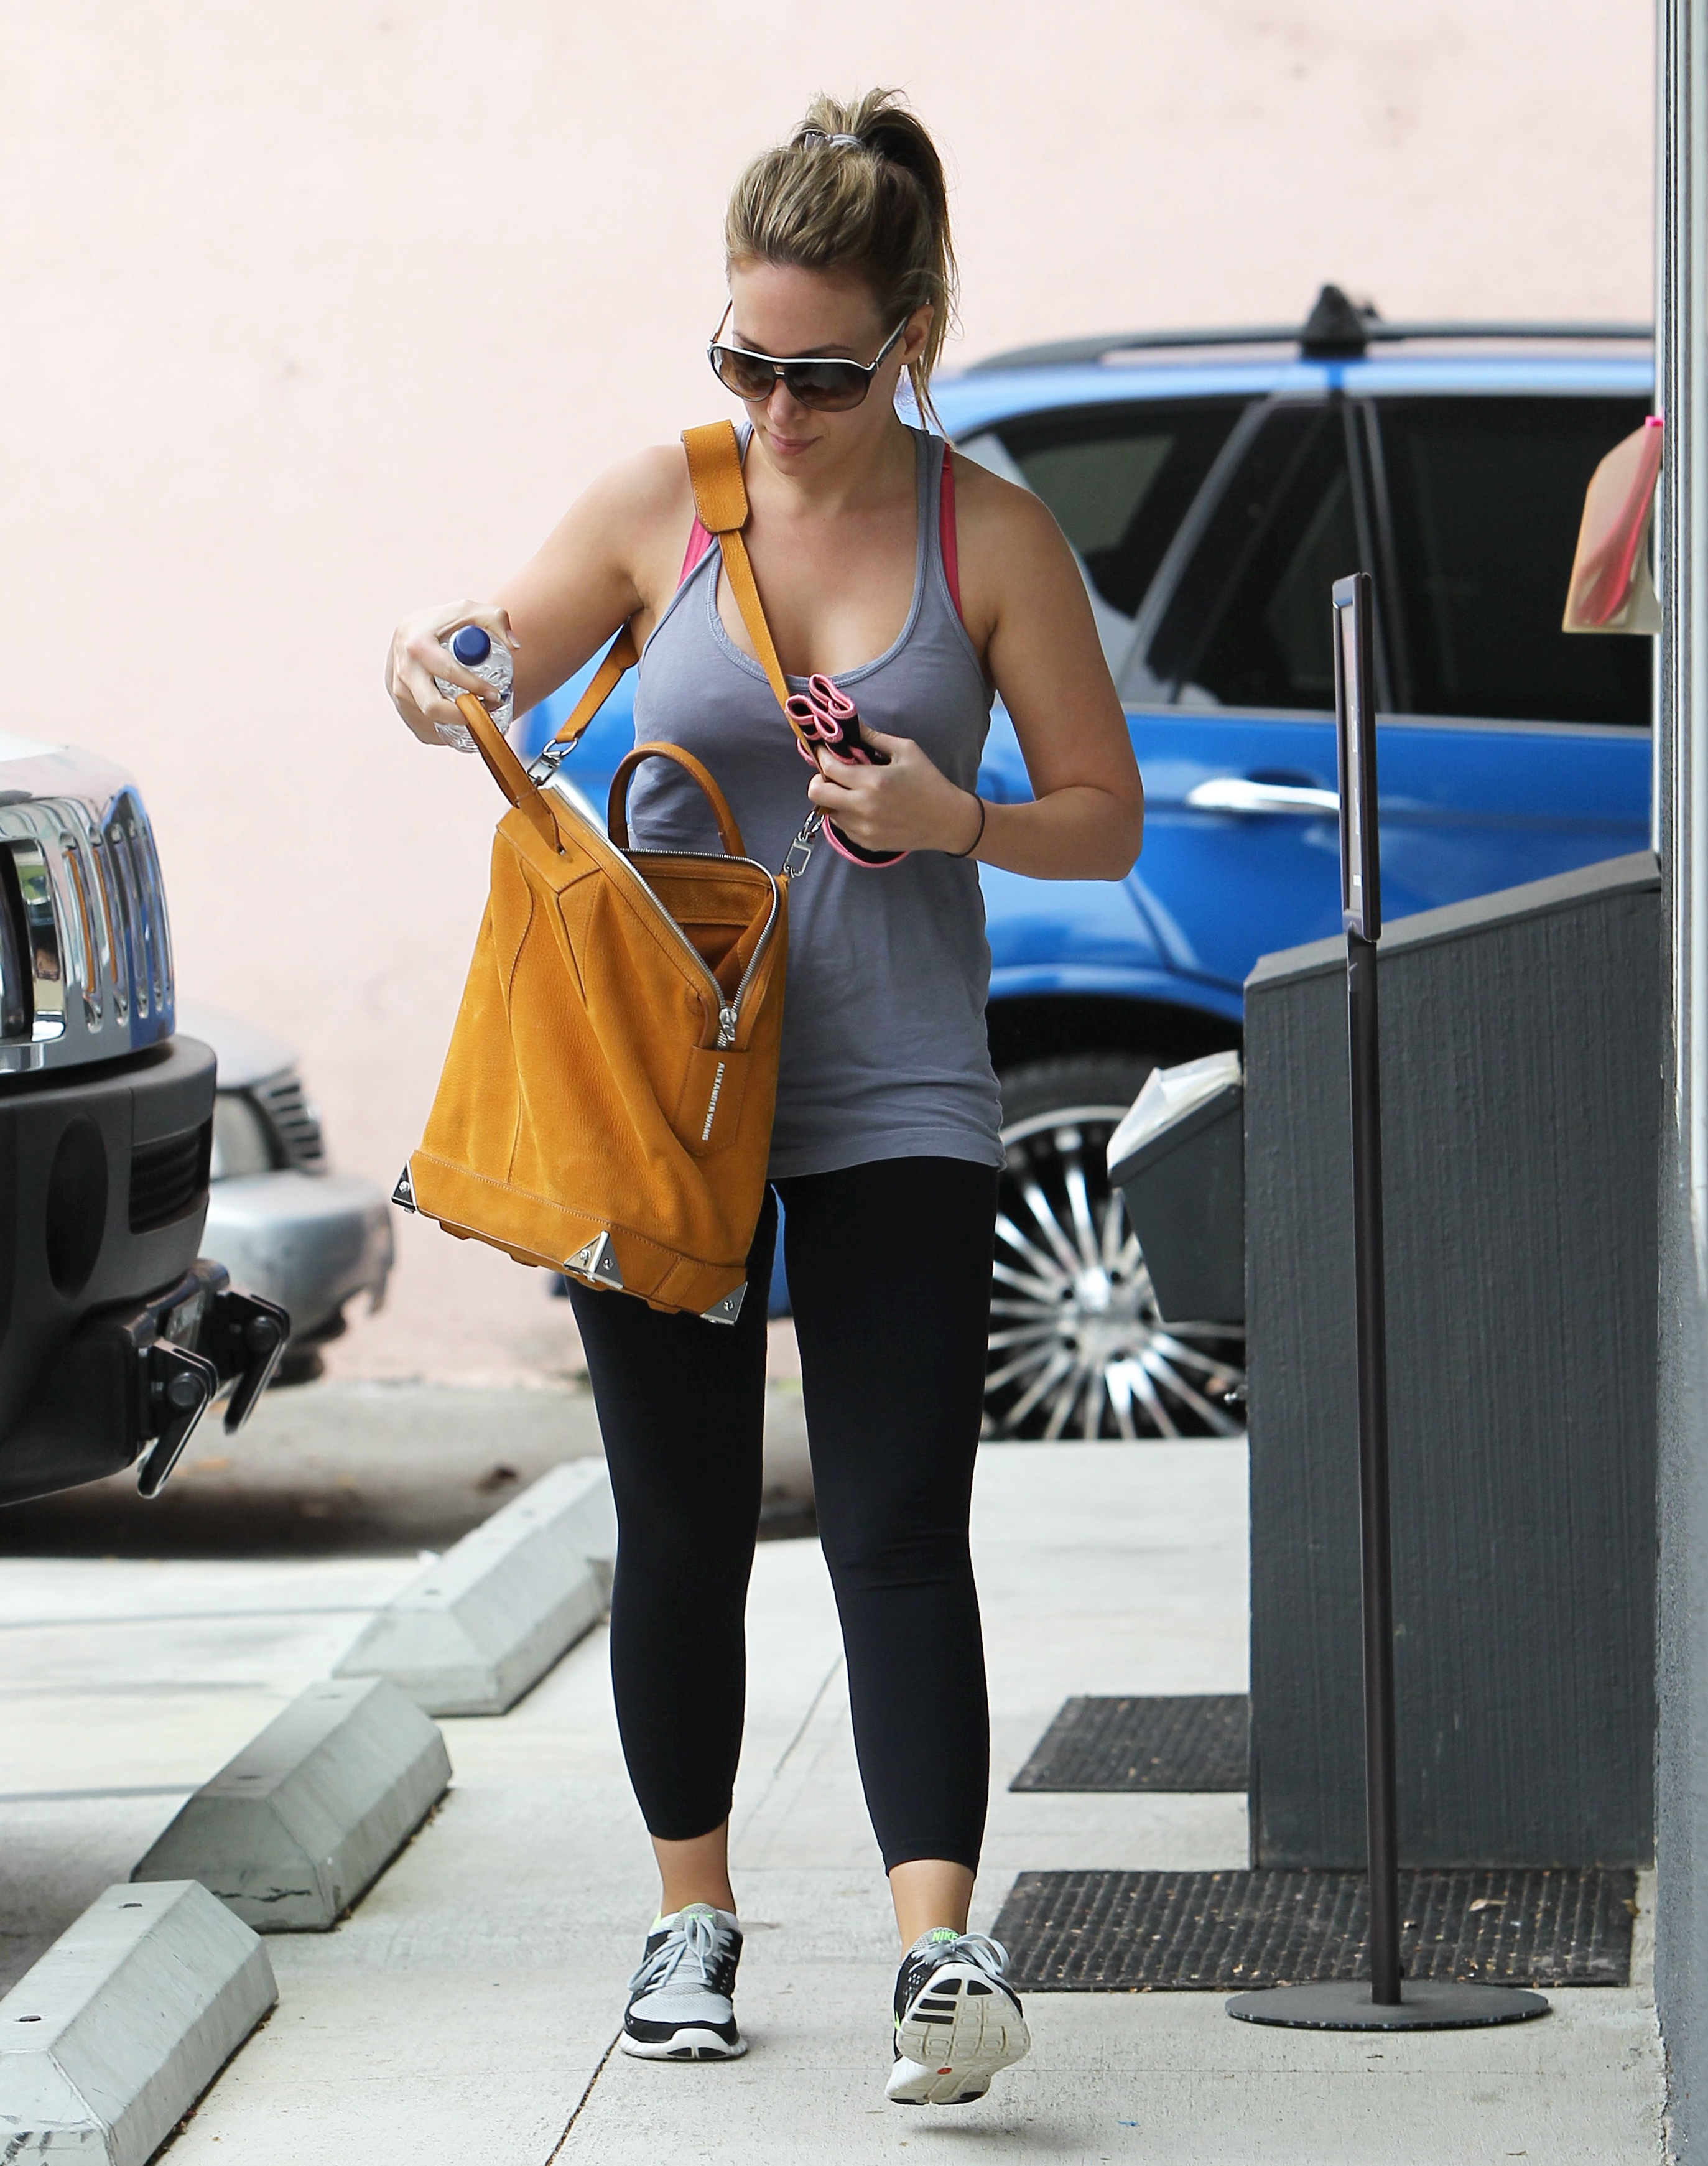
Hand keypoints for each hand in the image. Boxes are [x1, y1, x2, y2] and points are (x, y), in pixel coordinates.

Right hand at [384, 600, 519, 746]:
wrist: (412, 632)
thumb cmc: (447, 624)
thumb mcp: (470, 612)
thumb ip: (496, 620)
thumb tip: (514, 646)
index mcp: (417, 642)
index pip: (448, 672)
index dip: (475, 687)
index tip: (496, 695)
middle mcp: (403, 668)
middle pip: (433, 707)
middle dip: (464, 716)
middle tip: (487, 712)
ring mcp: (397, 689)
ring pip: (430, 721)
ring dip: (457, 724)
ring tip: (477, 711)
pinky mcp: (399, 704)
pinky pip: (425, 727)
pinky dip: (446, 729)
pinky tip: (460, 717)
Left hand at [804, 727, 983, 856]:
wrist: (947, 821)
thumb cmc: (929, 781)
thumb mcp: (906, 751)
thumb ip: (874, 737)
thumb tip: (850, 725)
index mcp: (873, 781)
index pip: (828, 767)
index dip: (821, 755)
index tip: (823, 750)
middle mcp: (863, 807)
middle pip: (816, 793)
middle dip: (818, 779)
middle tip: (831, 773)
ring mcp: (863, 828)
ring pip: (827, 811)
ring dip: (834, 798)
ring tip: (852, 791)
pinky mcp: (867, 843)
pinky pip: (842, 827)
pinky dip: (846, 814)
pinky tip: (864, 807)